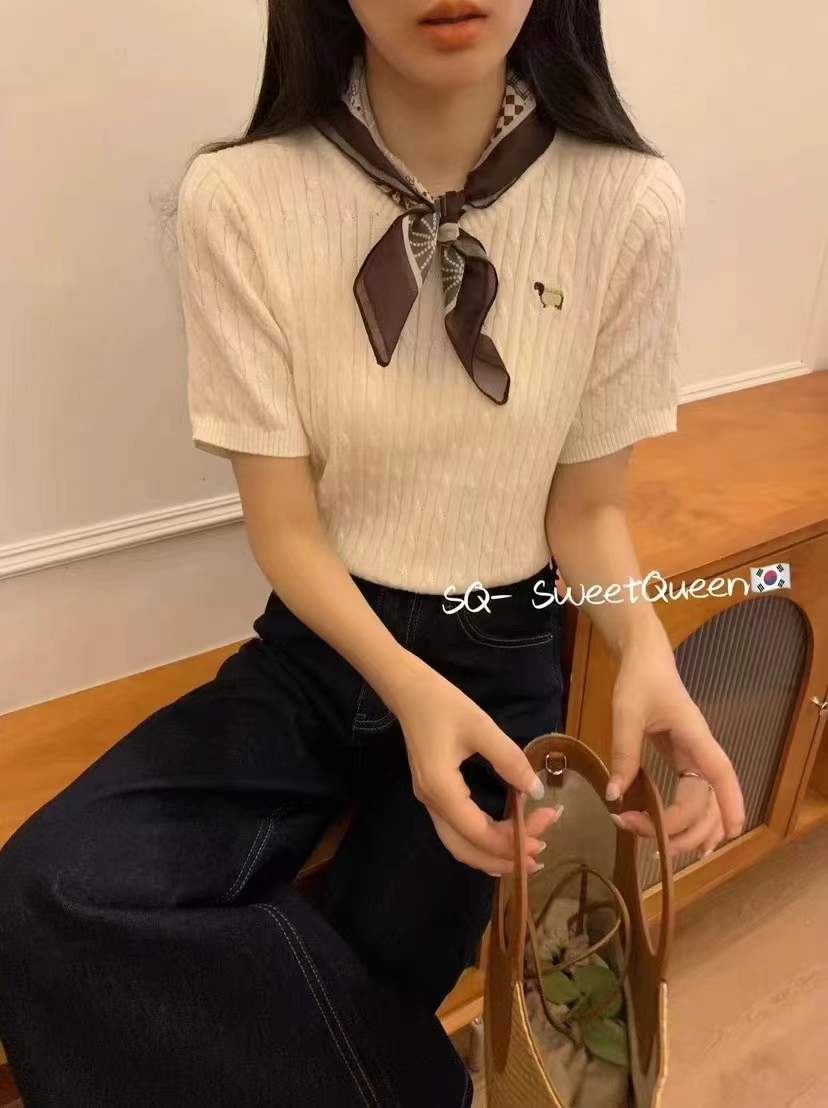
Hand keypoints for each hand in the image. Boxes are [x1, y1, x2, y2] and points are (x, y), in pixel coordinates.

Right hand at [392, 655, 562, 874]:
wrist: (407, 689)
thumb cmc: (443, 704)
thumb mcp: (482, 727)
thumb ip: (510, 760)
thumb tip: (537, 791)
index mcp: (442, 790)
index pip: (480, 833)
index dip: (514, 839)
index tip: (546, 824)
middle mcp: (432, 803)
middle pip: (467, 850)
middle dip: (504, 858)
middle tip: (541, 853)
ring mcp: (429, 800)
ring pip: (459, 845)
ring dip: (491, 854)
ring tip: (525, 852)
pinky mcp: (433, 794)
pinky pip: (456, 831)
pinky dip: (480, 842)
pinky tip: (500, 839)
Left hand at [606, 635, 745, 859]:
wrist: (645, 660)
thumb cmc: (640, 681)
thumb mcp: (627, 713)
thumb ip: (623, 754)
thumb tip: (615, 796)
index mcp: (695, 737)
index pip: (721, 774)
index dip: (731, 804)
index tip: (731, 835)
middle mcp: (701, 753)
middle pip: (709, 802)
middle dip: (683, 828)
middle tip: (640, 833)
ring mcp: (695, 759)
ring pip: (706, 805)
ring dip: (689, 830)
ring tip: (660, 849)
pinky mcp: (683, 761)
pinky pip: (694, 797)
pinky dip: (690, 820)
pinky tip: (680, 838)